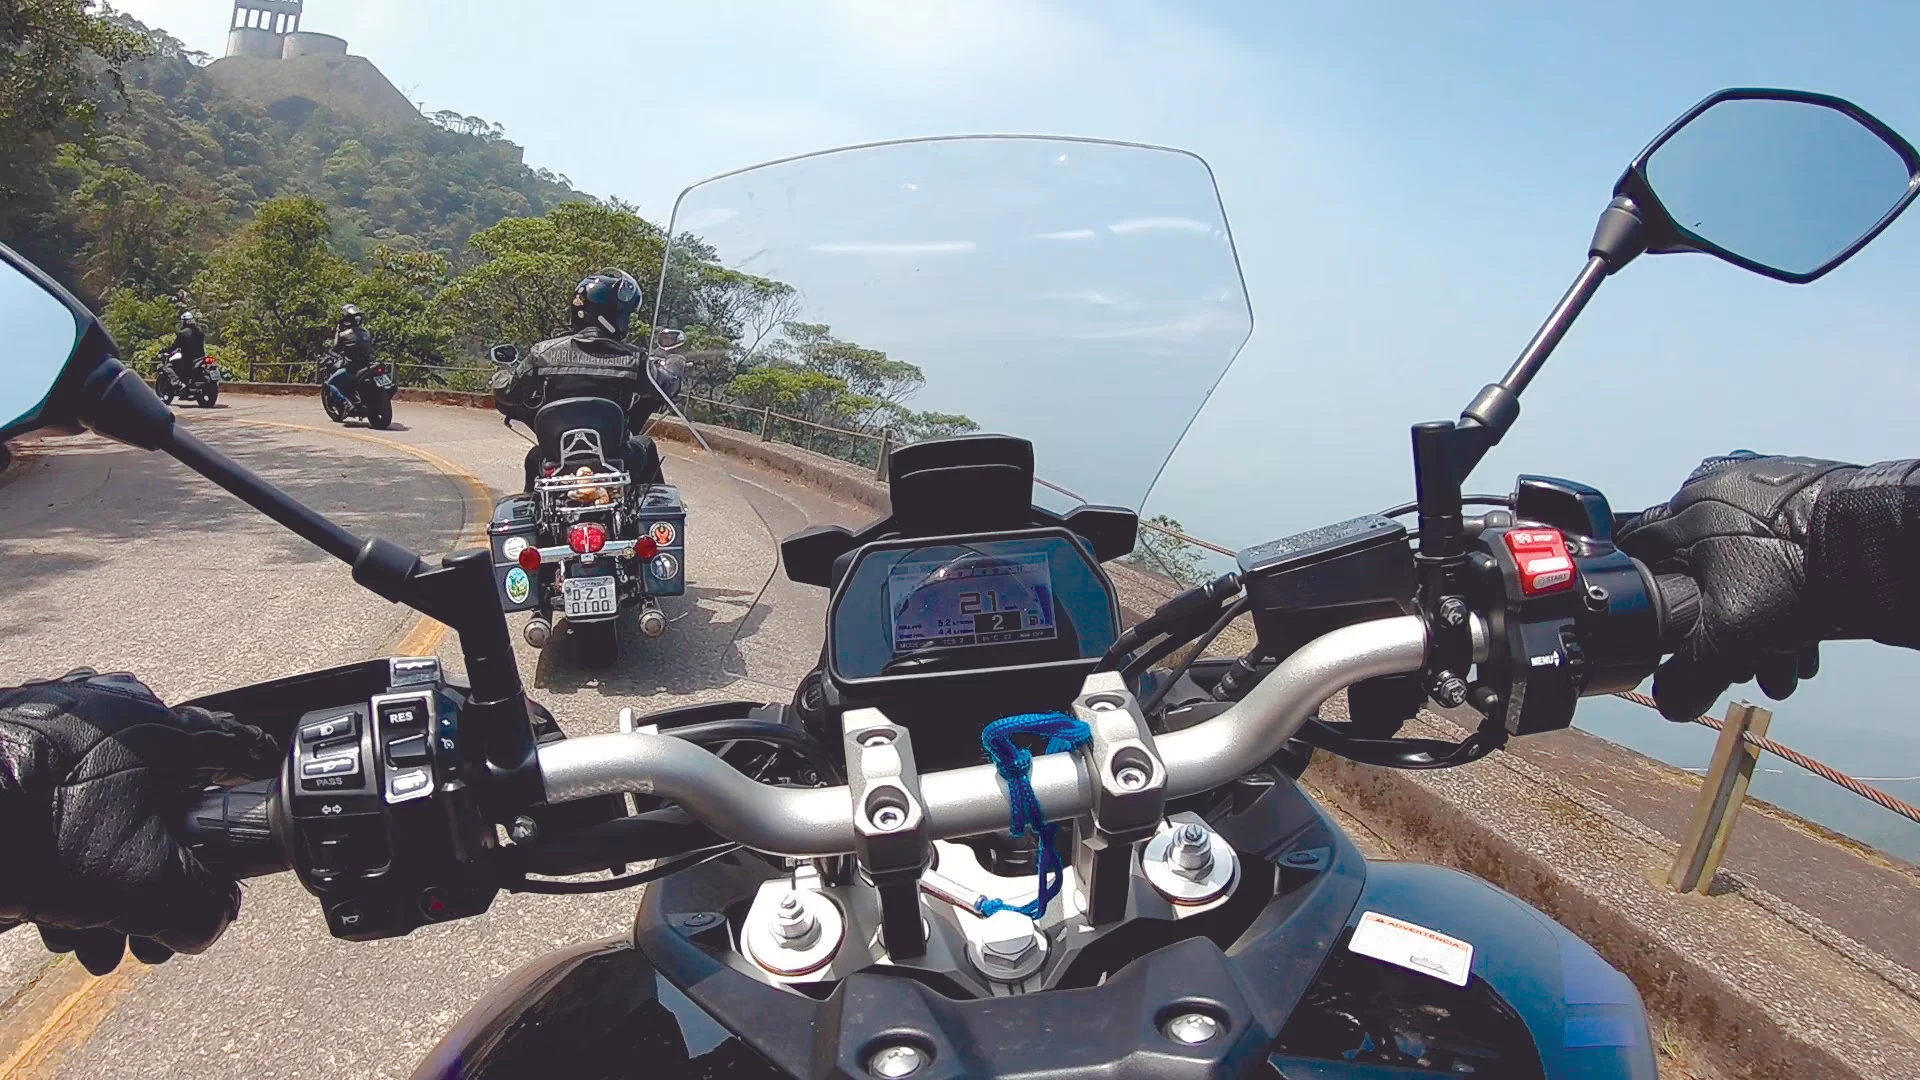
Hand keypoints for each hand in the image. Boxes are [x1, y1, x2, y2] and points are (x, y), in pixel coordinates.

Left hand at [0, 670, 278, 973]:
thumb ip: (203, 906)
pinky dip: (58, 862)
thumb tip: (211, 918)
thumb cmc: (45, 833)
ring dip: (105, 880)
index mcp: (159, 726)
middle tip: (154, 921)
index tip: (259, 789)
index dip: (252, 777)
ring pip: (100, 812)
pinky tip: (50, 915)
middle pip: (157, 799)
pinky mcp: (6, 754)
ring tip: (94, 938)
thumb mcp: (150, 886)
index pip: (230, 747)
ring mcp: (50, 729)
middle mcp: (108, 713)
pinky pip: (51, 811)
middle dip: (159, 872)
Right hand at [1615, 452, 1855, 720]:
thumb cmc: (1798, 572)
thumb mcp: (1729, 635)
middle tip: (1739, 664)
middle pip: (1701, 571)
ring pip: (1746, 569)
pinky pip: (1783, 554)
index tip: (1660, 631)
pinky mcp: (1809, 497)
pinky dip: (1788, 596)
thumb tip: (1671, 703)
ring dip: (1760, 624)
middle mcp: (1721, 488)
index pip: (1640, 555)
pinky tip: (1805, 638)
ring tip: (1782, 665)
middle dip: (1719, 627)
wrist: (1883, 544)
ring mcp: (1768, 490)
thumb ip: (1691, 673)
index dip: (1645, 600)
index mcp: (1688, 507)